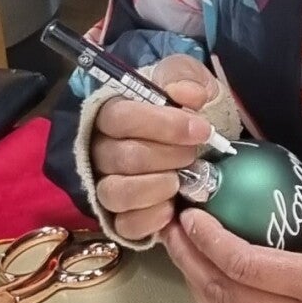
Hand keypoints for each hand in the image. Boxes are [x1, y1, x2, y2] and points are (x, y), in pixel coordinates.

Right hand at [88, 55, 223, 244]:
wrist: (191, 143)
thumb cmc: (182, 109)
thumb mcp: (187, 81)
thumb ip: (185, 77)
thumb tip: (187, 95)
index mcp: (111, 112)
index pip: (121, 118)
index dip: (163, 125)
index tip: (201, 130)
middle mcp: (101, 150)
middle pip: (124, 157)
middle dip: (169, 157)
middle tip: (193, 154)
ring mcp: (106, 184)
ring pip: (116, 193)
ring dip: (157, 187)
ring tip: (180, 180)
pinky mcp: (119, 216)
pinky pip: (124, 225)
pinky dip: (151, 219)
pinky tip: (172, 206)